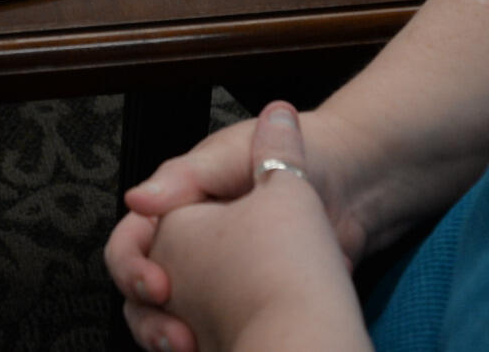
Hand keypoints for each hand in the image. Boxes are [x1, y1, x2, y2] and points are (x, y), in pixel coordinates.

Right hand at [113, 104, 371, 351]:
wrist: (356, 187)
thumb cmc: (295, 156)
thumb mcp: (236, 156)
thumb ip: (184, 176)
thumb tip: (136, 198)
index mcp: (176, 205)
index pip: (132, 241)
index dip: (132, 265)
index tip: (157, 286)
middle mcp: (186, 246)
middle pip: (141, 289)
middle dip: (149, 315)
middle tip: (175, 331)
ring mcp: (213, 281)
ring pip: (169, 318)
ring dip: (170, 337)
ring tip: (191, 347)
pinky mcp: (243, 306)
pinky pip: (210, 333)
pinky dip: (207, 346)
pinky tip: (216, 349)